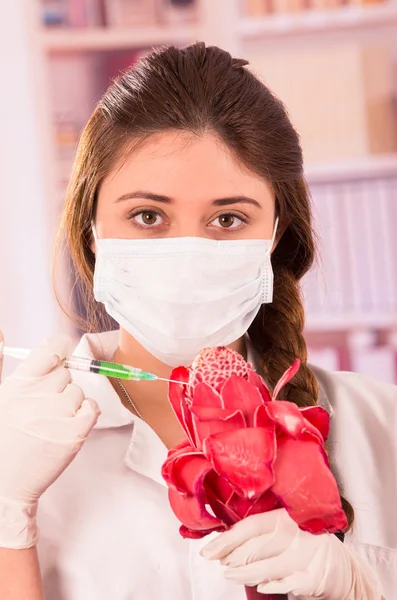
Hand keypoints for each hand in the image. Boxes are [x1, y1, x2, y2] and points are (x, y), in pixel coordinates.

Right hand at [0, 334, 99, 548]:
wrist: (4, 484)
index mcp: (19, 383)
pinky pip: (91, 408)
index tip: (59, 358)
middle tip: (43, 409)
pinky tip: (67, 427)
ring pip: (79, 392)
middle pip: (66, 374)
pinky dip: (84, 416)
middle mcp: (40, 394)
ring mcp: (59, 413)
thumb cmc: (2, 439)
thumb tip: (3, 333)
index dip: (59, 350)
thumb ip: (2, 364)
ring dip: (71, 405)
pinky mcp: (75, 433)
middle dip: (58, 387)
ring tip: (51, 423)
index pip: (52, 349)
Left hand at [200, 508, 382, 598]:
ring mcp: (306, 556)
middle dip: (232, 558)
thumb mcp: (288, 530)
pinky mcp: (313, 578)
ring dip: (243, 574)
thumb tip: (226, 541)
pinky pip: (283, 585)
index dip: (228, 539)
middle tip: (219, 562)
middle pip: (255, 547)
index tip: (210, 549)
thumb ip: (263, 532)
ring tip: (231, 575)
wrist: (344, 569)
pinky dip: (269, 586)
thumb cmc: (308, 546)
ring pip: (265, 568)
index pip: (251, 526)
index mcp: (288, 516)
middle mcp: (298, 534)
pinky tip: (259, 585)